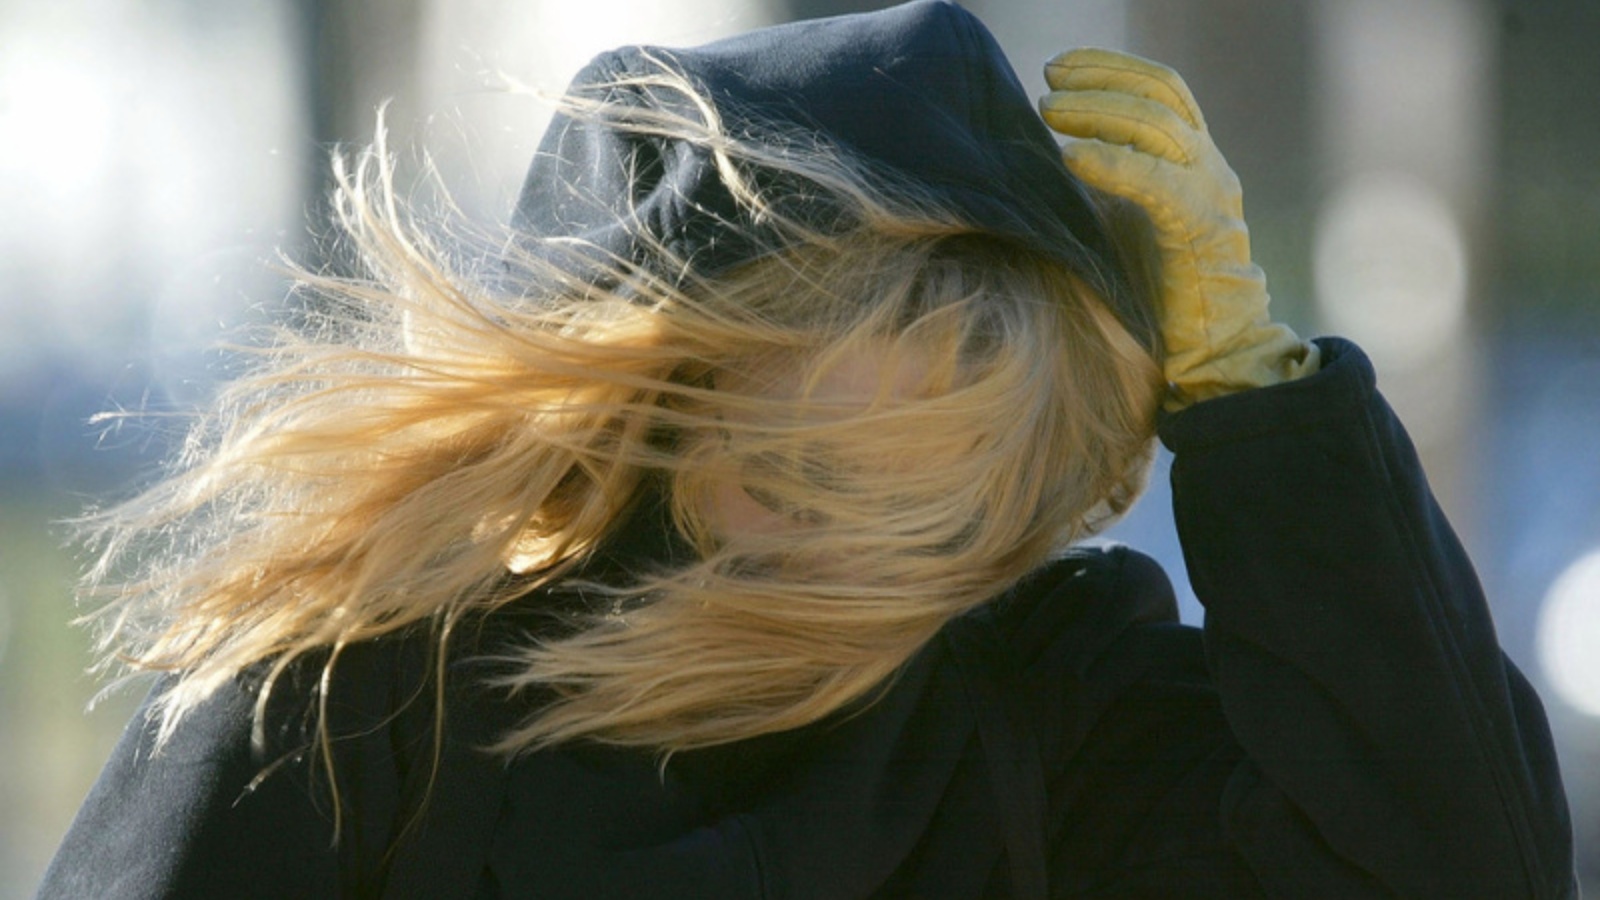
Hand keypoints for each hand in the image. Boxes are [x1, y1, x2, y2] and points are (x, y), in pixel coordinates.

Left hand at [1039, 48, 1316, 407]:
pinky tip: (1074, 158)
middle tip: (1048, 81)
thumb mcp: (1129, 222)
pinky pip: (1159, 184)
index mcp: (1195, 161)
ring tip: (1049, 110)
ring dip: (1098, 112)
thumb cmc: (1164, 294)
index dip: (1113, 67)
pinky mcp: (1202, 233)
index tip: (1061, 67)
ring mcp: (1212, 196)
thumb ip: (1107, 185)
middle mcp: (1210, 167)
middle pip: (1160, 96)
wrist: (1218, 350)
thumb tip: (1048, 156)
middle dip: (1100, 78)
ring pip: (1159, 126)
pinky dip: (1114, 163)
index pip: (1162, 89)